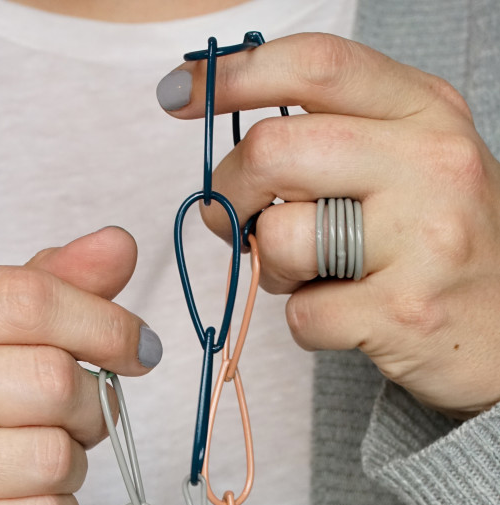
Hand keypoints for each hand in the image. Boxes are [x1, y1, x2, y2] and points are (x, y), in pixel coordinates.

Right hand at [0, 227, 159, 504]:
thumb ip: (45, 283)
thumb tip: (118, 247)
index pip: (25, 300)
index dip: (103, 323)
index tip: (137, 346)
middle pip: (49, 382)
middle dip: (91, 402)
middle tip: (81, 412)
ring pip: (52, 459)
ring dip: (73, 463)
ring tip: (44, 458)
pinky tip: (28, 499)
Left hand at [158, 33, 499, 418]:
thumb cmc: (443, 245)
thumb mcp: (413, 165)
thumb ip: (336, 140)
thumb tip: (230, 153)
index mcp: (427, 112)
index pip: (317, 65)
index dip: (233, 73)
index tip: (180, 92)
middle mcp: (431, 165)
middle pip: (275, 150)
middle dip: (230, 189)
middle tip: (235, 216)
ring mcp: (422, 242)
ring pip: (281, 237)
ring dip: (272, 265)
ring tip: (313, 273)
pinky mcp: (403, 314)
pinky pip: (301, 313)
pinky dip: (305, 320)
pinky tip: (346, 316)